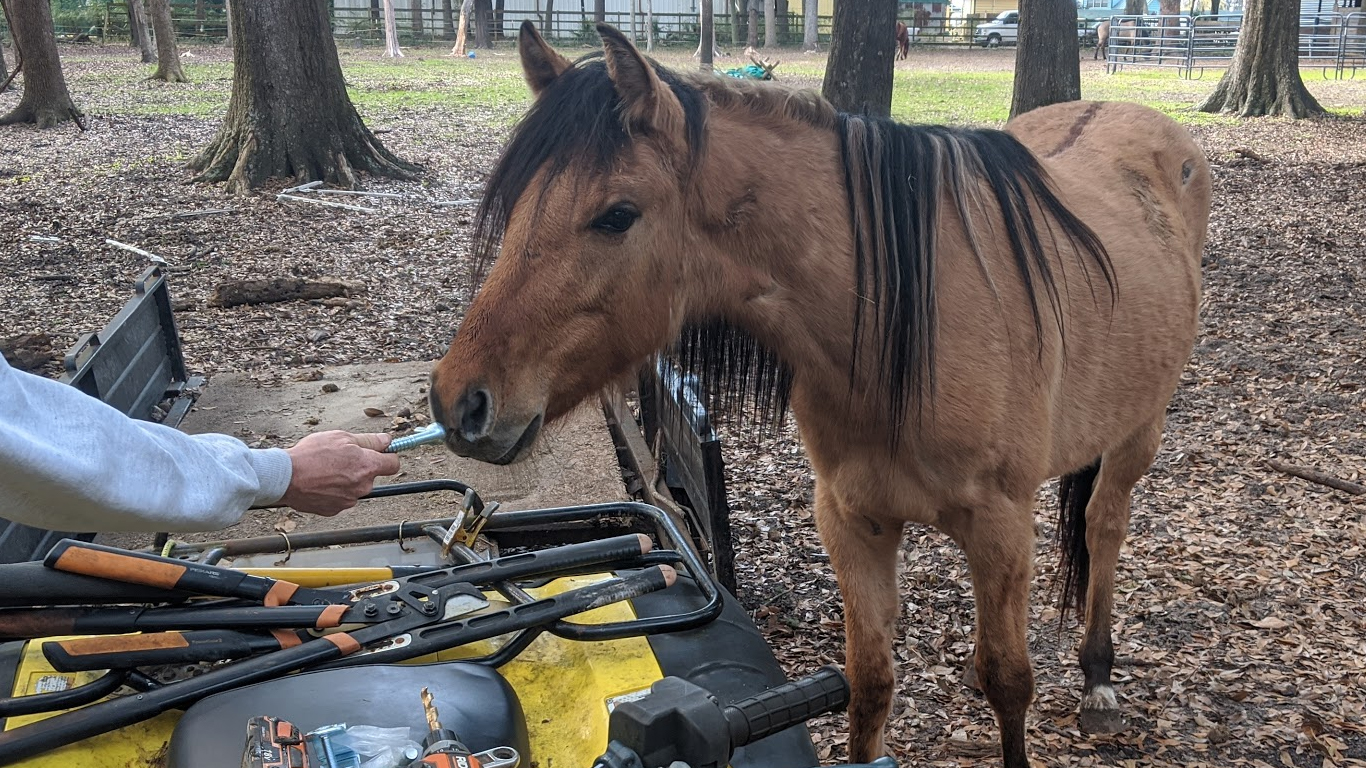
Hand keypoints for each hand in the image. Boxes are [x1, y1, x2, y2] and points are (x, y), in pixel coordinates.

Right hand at [278, 431, 400, 516]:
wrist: (286, 477)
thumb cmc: (311, 455)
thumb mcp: (341, 437)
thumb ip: (368, 440)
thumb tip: (387, 441)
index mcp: (367, 467)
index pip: (393, 464)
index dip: (388, 456)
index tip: (382, 453)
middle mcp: (362, 486)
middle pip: (371, 476)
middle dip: (361, 467)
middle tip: (341, 458)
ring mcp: (349, 500)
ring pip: (355, 487)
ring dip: (346, 479)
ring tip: (326, 470)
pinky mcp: (335, 510)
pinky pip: (341, 498)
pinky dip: (333, 491)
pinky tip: (320, 482)